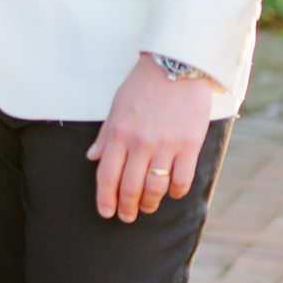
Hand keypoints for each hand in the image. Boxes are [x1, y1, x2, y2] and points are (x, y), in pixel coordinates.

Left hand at [86, 55, 214, 222]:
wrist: (177, 65)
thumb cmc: (144, 85)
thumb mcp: (117, 106)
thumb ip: (105, 135)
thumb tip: (92, 158)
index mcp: (119, 133)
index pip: (107, 176)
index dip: (105, 199)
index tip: (107, 212)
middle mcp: (140, 143)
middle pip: (130, 188)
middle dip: (127, 208)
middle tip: (128, 217)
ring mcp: (166, 145)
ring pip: (155, 189)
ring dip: (150, 203)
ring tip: (148, 207)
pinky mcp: (189, 145)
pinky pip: (182, 180)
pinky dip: (176, 192)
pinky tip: (172, 193)